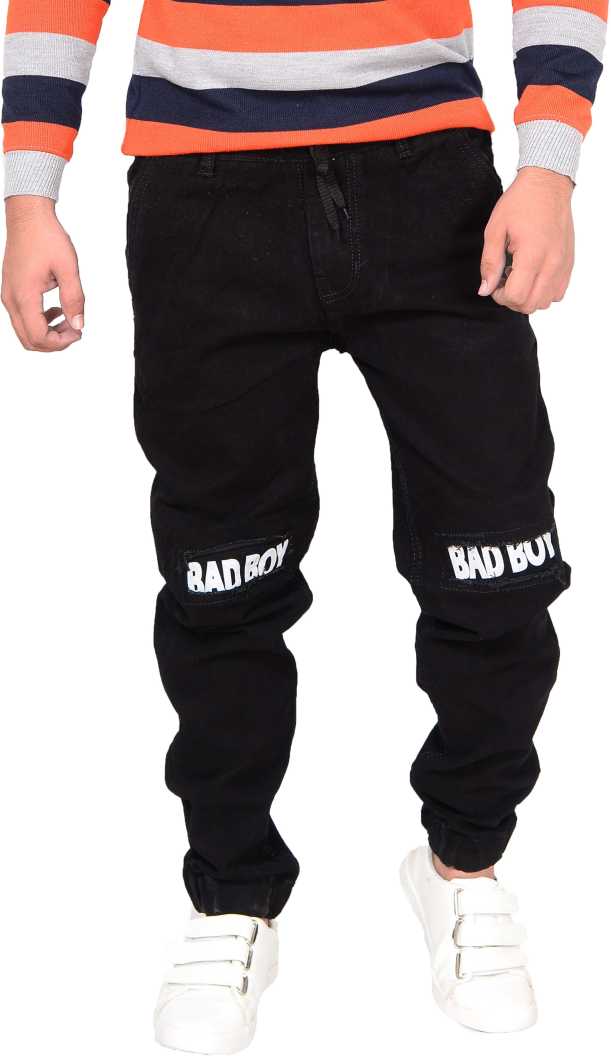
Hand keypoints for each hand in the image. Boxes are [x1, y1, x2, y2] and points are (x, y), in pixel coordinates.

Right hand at [2, 196, 83, 350]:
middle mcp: (11, 299)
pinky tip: (56, 310)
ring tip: (68, 319)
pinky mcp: (11, 291)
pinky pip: (23, 318)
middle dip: (54, 342)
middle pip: (29, 341)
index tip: (78, 330)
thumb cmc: (46, 237)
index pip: (38, 337)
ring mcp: (9, 296)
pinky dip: (40, 322)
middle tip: (74, 329)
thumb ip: (74, 299)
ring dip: (47, 333)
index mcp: (24, 296)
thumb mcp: (68, 268)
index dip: (61, 342)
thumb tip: (78, 324)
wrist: (28, 216)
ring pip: (25, 332)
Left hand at [479, 167, 574, 313]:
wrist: (547, 184)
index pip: (516, 297)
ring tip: (520, 276)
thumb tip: (485, 290)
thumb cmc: (520, 203)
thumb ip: (489, 263)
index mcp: (533, 255)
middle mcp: (552, 263)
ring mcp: (563, 264)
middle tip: (504, 280)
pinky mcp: (569, 262)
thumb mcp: (495, 230)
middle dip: (512, 300)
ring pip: (546, 302)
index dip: (500, 296)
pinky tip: (533, 275)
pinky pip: (558, 292)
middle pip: (531, 304)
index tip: (495, 282)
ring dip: (529, 297)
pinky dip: (544, 292)